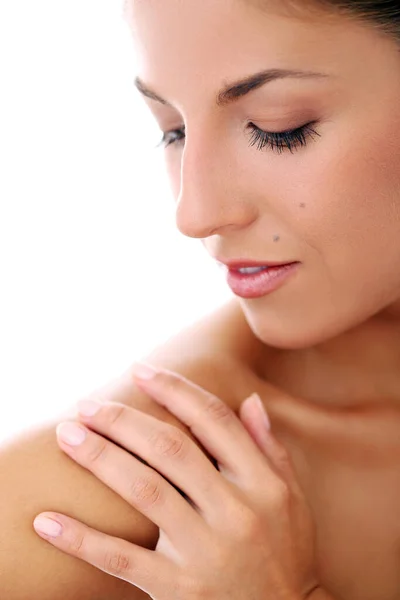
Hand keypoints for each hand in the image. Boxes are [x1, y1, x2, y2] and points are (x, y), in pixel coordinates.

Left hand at [33, 363, 320, 599]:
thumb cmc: (287, 551)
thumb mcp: (292, 498)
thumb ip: (270, 448)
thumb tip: (248, 400)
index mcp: (263, 484)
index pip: (214, 422)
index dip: (175, 391)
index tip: (141, 371)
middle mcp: (235, 512)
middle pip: (170, 450)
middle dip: (125, 420)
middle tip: (88, 404)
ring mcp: (205, 551)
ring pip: (144, 490)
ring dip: (101, 458)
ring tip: (68, 435)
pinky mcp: (178, 590)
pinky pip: (122, 560)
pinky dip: (82, 539)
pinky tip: (48, 521)